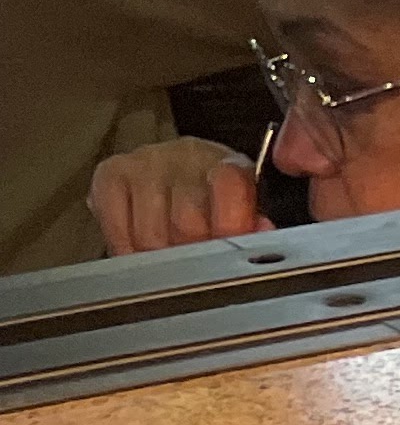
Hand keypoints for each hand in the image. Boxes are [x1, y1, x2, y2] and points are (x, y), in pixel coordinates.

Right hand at [88, 135, 270, 254]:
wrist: (178, 181)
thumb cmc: (218, 209)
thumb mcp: (247, 220)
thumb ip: (256, 231)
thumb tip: (263, 233)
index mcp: (228, 165)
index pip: (228, 186)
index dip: (228, 228)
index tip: (228, 256)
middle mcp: (185, 156)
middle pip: (186, 222)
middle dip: (194, 259)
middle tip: (197, 269)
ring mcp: (145, 162)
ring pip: (150, 234)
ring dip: (160, 261)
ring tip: (170, 263)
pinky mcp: (111, 173)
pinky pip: (114, 223)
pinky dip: (126, 248)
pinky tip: (140, 251)